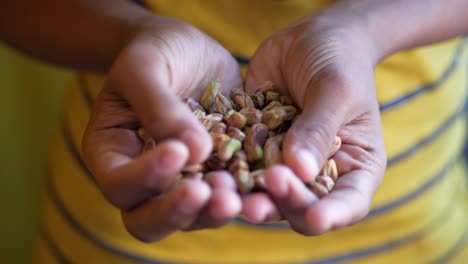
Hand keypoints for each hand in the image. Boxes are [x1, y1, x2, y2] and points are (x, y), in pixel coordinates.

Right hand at [82, 16, 242, 241]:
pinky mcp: (219, 173)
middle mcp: (146, 179)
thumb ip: (160, 107)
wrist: (186, 50)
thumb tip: (194, 152)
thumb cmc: (153, 53)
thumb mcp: (145, 68)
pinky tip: (266, 183)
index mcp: (113, 156)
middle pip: (150, 221)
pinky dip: (247, 194)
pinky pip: (231, 194)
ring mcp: (184, 182)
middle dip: (179, 211)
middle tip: (207, 193)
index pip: (120, 185)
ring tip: (239, 196)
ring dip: (216, 210)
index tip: (177, 152)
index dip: (145, 178)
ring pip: (195, 215)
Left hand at [242, 8, 386, 234]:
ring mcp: (283, 163)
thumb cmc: (339, 60)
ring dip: (244, 195)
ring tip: (224, 192)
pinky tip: (207, 169)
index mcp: (353, 166)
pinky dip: (223, 168)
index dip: (333, 216)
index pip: (348, 204)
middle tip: (258, 201)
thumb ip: (318, 129)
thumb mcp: (336, 89)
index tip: (315, 216)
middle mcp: (316, 173)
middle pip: (300, 206)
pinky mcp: (253, 147)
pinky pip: (238, 163)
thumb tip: (300, 171)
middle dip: (279, 205)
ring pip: (263, 191)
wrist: (310, 37)